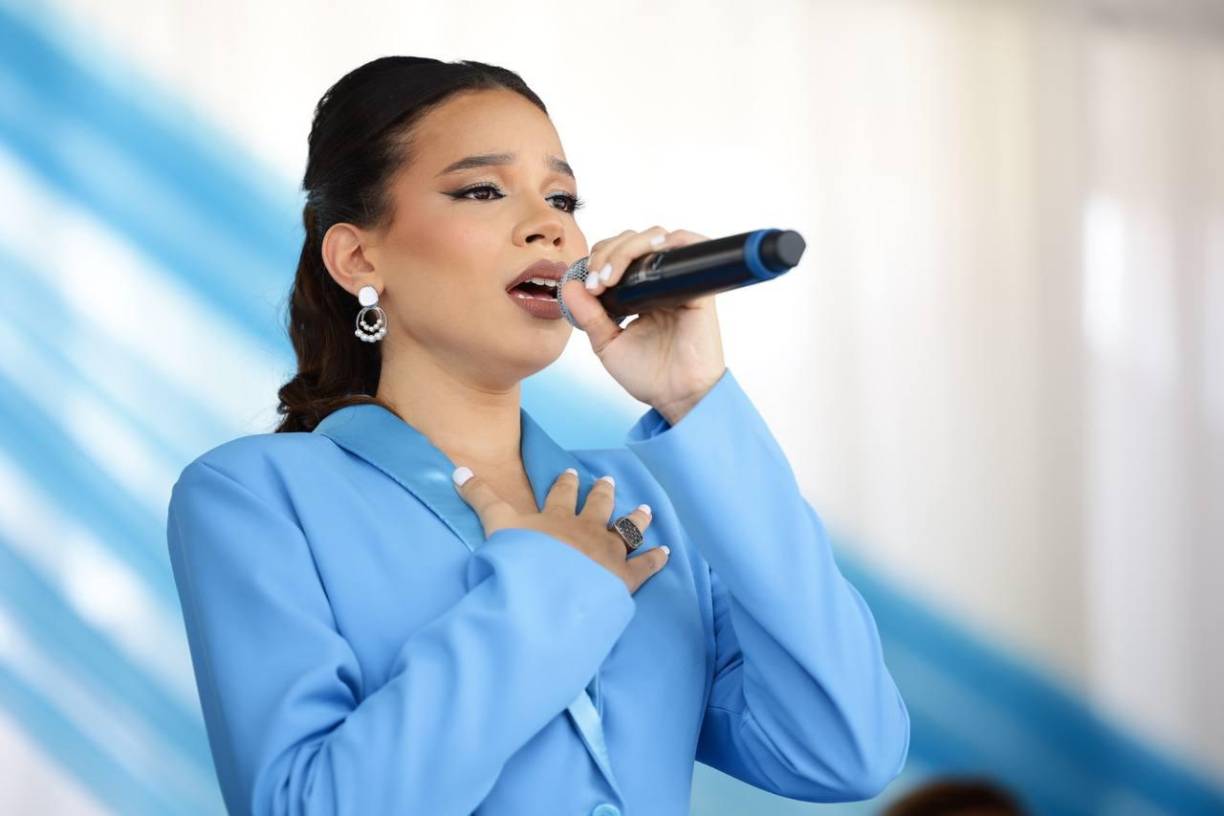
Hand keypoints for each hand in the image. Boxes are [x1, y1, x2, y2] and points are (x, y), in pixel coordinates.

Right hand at [453, 466, 668, 594]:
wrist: (550, 593)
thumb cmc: (522, 562)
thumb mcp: (496, 526)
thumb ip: (480, 499)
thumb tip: (457, 469)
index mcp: (556, 518)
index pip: (562, 495)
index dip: (566, 483)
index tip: (572, 471)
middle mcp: (586, 530)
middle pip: (598, 506)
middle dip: (603, 493)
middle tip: (608, 481)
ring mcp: (608, 552)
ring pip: (627, 529)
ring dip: (636, 519)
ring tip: (645, 508)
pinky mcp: (625, 577)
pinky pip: (645, 565)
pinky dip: (656, 558)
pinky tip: (666, 551)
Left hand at [560, 226, 726, 424]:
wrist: (676, 396)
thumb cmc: (648, 375)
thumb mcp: (607, 343)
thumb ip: (588, 315)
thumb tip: (569, 284)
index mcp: (639, 292)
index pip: (617, 254)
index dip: (599, 259)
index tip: (588, 286)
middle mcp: (660, 281)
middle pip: (633, 239)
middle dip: (608, 252)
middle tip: (597, 281)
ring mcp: (679, 281)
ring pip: (655, 237)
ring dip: (628, 246)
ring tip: (611, 275)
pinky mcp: (698, 286)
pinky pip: (690, 246)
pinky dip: (669, 240)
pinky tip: (647, 256)